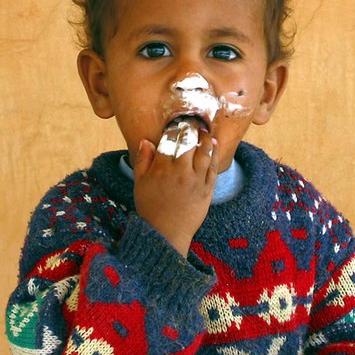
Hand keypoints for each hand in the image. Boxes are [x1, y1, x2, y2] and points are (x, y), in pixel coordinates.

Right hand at [133, 130, 218, 255]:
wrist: (165, 233)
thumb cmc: (150, 207)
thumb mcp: (139, 183)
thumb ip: (143, 160)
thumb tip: (146, 141)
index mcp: (161, 168)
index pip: (169, 139)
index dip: (174, 129)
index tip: (177, 123)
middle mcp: (180, 171)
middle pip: (189, 142)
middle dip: (191, 128)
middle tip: (193, 121)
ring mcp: (195, 180)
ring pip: (204, 152)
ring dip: (205, 138)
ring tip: (205, 132)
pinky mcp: (207, 189)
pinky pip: (213, 167)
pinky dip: (214, 154)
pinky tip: (213, 146)